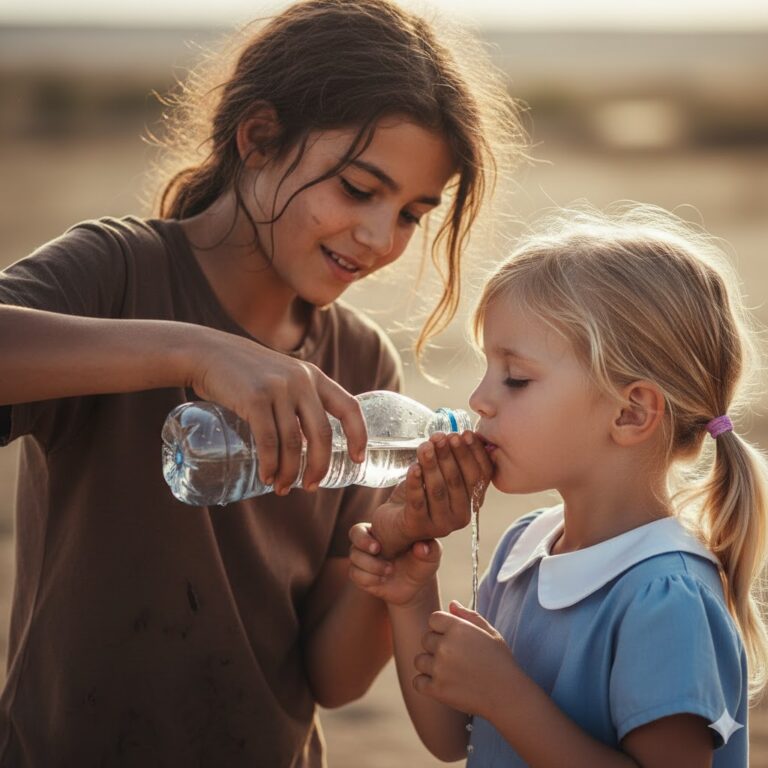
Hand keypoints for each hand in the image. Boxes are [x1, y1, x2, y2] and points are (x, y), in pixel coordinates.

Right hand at [187, 327, 365, 493]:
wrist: (208, 352)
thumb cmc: (246, 373)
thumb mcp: (282, 377)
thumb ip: (298, 401)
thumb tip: (309, 444)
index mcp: (314, 377)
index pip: (349, 406)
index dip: (358, 435)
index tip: (357, 459)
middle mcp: (301, 381)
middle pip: (322, 433)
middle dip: (318, 466)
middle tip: (309, 486)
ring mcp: (278, 389)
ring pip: (293, 442)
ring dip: (289, 471)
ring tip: (282, 488)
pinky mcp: (254, 398)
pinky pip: (268, 440)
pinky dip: (269, 464)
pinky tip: (267, 476)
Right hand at [348, 495, 440, 607]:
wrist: (416, 586)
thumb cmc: (423, 562)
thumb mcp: (431, 555)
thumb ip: (430, 548)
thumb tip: (422, 547)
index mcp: (382, 531)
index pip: (364, 526)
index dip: (365, 535)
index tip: (378, 546)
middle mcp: (369, 543)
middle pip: (353, 535)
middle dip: (362, 543)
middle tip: (377, 550)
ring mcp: (364, 560)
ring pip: (354, 559)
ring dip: (372, 566)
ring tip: (390, 570)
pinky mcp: (361, 576)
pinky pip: (356, 575)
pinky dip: (369, 579)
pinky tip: (383, 580)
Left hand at [370, 431, 491, 557]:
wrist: (395, 523)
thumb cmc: (422, 494)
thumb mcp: (441, 477)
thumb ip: (453, 461)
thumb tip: (460, 434)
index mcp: (472, 502)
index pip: (480, 476)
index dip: (474, 454)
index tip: (465, 434)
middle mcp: (461, 516)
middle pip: (458, 481)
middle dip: (450, 455)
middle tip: (441, 437)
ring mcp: (440, 524)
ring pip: (438, 489)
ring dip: (432, 465)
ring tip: (425, 446)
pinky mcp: (418, 525)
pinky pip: (418, 500)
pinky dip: (415, 482)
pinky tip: (413, 467)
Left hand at [413, 601, 516, 718]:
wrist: (507, 695)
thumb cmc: (500, 662)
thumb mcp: (490, 632)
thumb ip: (469, 615)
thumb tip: (451, 603)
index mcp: (457, 628)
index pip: (433, 619)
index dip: (441, 628)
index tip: (452, 639)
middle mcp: (445, 646)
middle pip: (425, 639)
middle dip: (436, 646)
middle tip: (454, 657)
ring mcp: (439, 668)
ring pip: (419, 660)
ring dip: (429, 665)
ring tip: (448, 671)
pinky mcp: (437, 690)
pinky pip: (417, 682)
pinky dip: (425, 684)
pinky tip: (441, 684)